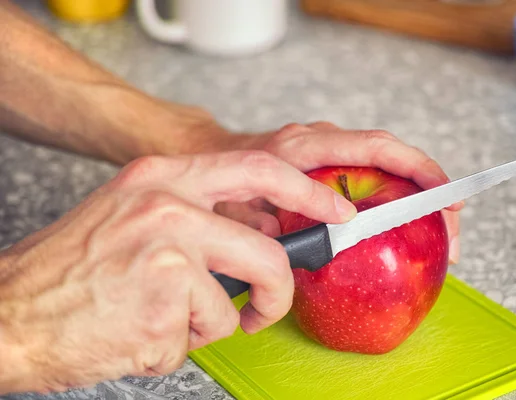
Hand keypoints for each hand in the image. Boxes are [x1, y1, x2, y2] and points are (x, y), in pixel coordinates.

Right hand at [0, 151, 355, 393]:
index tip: (334, 211)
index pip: (258, 168)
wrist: (10, 313)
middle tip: (264, 310)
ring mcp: (167, 251)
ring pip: (235, 304)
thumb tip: (255, 233)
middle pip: (267, 251)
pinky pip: (202, 333)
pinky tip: (141, 332)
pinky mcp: (164, 300)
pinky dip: (178, 345)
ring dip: (208, 324)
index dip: (305, 191)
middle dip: (278, 291)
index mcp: (162, 178)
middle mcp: (167, 205)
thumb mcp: (131, 217)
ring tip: (166, 320)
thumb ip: (193, 215)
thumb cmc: (71, 272)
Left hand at [211, 122, 462, 263]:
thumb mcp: (239, 201)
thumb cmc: (225, 177)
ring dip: (422, 197)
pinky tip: (414, 227)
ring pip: (390, 163)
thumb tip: (306, 245)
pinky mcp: (334, 161)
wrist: (214, 155)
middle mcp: (322, 139)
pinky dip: (402, 197)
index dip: (411, 169)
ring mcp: (330, 148)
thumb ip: (264, 221)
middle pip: (392, 153)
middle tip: (454, 227)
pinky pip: (378, 174)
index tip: (439, 199)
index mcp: (302, 146)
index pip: (371, 148)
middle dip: (431, 187)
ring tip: (444, 233)